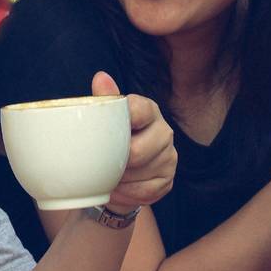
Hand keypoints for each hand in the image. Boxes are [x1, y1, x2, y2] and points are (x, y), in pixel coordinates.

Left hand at [91, 71, 175, 214]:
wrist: (118, 173)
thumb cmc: (110, 139)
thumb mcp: (105, 119)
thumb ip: (104, 100)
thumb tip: (101, 77)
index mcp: (148, 110)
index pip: (140, 111)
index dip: (124, 121)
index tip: (109, 131)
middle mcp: (164, 131)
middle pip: (138, 151)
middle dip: (116, 161)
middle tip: (100, 164)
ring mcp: (169, 157)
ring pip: (140, 174)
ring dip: (119, 180)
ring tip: (107, 176)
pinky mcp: (168, 179)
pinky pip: (145, 191)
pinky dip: (127, 193)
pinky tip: (118, 188)